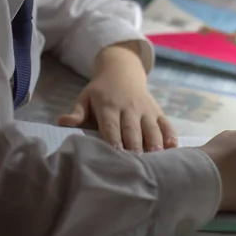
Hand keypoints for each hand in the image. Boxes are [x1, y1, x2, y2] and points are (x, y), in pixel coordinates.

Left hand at [58, 42, 176, 151]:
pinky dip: (171, 136)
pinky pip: (166, 124)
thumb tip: (62, 122)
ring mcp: (145, 110)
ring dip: (154, 144)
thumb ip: (77, 113)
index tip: (116, 155)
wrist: (122, 71)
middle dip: (134, 146)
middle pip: (132, 129)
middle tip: (136, 165)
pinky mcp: (157, 112)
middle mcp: (129, 108)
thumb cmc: (101, 91)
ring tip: (156, 161)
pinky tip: (174, 150)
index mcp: (108, 106)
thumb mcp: (85, 97)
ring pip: (151, 129)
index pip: (111, 125)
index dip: (113, 140)